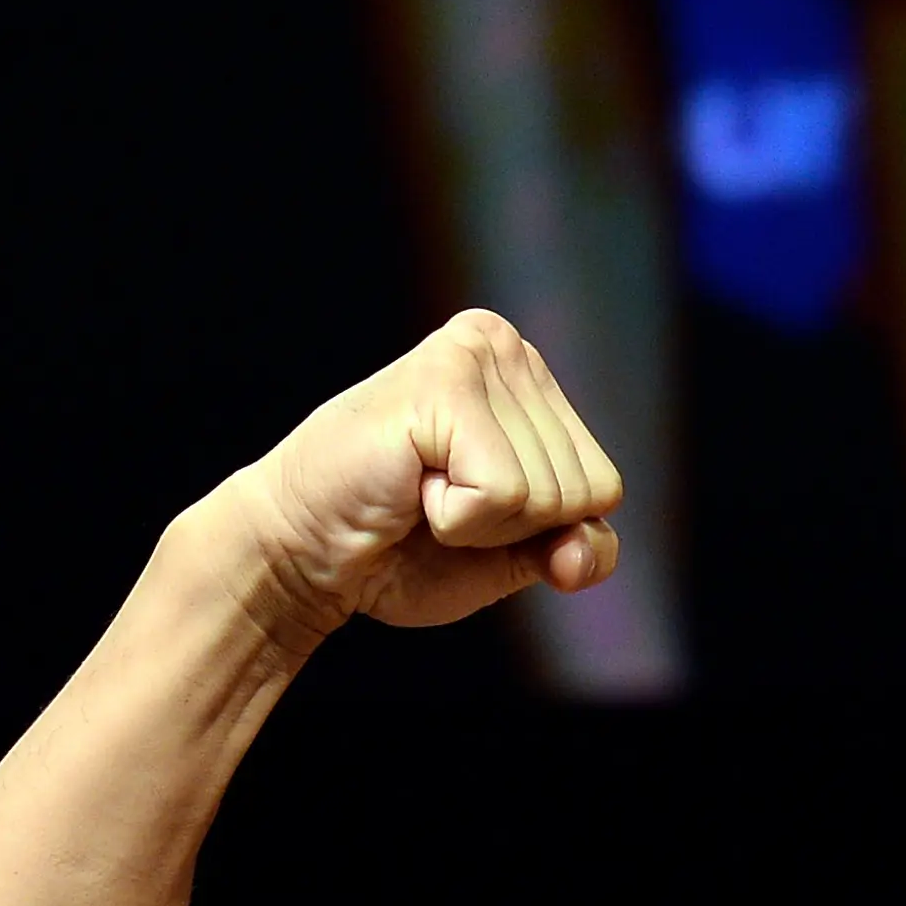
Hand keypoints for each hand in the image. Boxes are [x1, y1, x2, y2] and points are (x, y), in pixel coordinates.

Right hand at [215, 310, 625, 643]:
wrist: (303, 554)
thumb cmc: (403, 548)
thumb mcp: (514, 557)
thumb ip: (573, 549)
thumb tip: (581, 554)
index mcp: (533, 381)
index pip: (603, 489)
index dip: (539, 530)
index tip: (466, 507)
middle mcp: (510, 348)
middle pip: (581, 491)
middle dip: (509, 527)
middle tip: (434, 501)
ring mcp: (477, 354)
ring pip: (546, 494)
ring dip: (478, 522)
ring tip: (419, 490)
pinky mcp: (445, 380)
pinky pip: (504, 494)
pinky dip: (457, 518)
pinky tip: (410, 485)